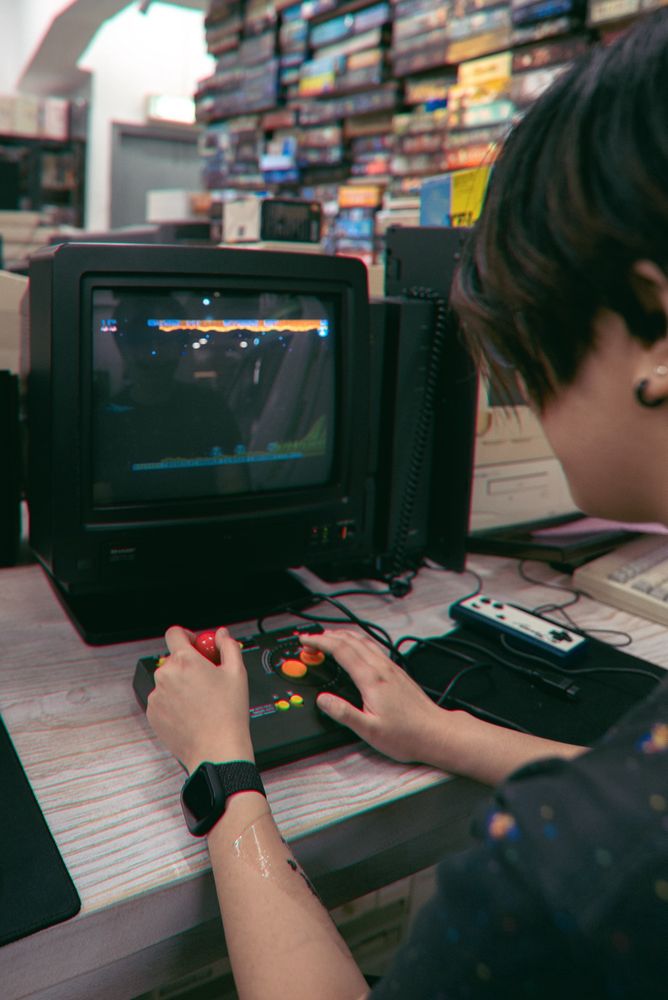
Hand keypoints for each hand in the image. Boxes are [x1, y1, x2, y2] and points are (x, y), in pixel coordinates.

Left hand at [146, 626, 253, 773]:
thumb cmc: (227, 714)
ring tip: (201, 701)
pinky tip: (191, 713)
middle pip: (174, 659)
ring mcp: (156, 696)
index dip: (187, 636)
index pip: (175, 633)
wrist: (216, 749)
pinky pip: (162, 700)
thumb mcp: (237, 672)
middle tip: (207, 679)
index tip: (196, 645)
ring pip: (168, 681)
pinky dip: (174, 703)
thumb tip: (221, 635)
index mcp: (185, 661)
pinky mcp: (153, 714)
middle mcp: (165, 676)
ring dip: (181, 684)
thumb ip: (228, 645)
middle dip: (189, 664)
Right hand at [305, 629, 445, 764]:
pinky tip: (358, 648)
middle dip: (328, 635)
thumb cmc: (407, 734)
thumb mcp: (369, 730)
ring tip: (329, 636)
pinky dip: (358, 642)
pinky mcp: (398, 673)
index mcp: (372, 679)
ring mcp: (391, 669)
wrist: (435, 732)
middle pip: (352, 641)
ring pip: (364, 642)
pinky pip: (374, 648)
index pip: (341, 650)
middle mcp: (382, 669)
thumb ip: (344, 713)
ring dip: (344, 636)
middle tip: (312, 637)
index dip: (320, 642)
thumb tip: (323, 700)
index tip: (306, 640)